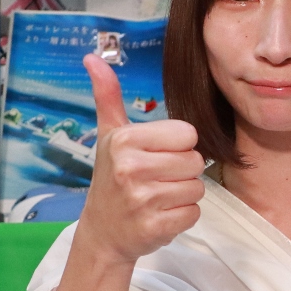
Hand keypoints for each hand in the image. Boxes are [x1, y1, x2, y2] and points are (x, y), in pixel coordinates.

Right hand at [76, 54, 204, 264]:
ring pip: (197, 188)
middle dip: (183, 171)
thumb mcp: (110, 136)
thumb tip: (92, 58)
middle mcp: (132, 168)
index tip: (156, 155)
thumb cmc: (112, 179)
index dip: (178, 146)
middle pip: (196, 161)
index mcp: (125, 140)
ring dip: (183, 194)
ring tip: (158, 197)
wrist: (102, 233)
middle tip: (156, 179)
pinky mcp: (156, 227)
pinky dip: (182, 216)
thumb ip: (108, 97)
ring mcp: (143, 200)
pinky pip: (194, 213)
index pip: (188, 134)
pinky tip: (160, 215)